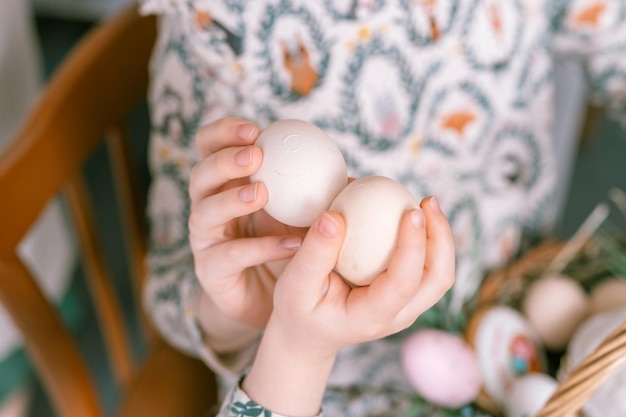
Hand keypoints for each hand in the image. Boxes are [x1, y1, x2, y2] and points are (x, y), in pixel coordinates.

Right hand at [188, 117, 306, 350]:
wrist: (267, 301)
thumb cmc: (283, 247)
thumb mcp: (297, 215)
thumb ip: (312, 193)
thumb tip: (353, 180)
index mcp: (225, 185)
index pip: (209, 147)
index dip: (224, 132)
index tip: (255, 129)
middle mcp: (208, 208)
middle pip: (200, 176)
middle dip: (225, 161)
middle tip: (256, 156)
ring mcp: (205, 241)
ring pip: (205, 213)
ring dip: (233, 199)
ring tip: (262, 192)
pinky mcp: (210, 273)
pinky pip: (230, 256)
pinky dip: (260, 247)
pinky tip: (289, 243)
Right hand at [243, 196, 454, 414]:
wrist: (309, 333)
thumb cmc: (299, 309)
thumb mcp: (294, 284)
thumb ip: (314, 253)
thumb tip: (334, 216)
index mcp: (371, 317)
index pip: (404, 282)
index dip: (413, 245)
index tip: (410, 210)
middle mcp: (397, 316)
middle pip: (438, 279)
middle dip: (441, 238)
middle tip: (427, 201)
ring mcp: (406, 308)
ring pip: (441, 273)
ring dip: (440, 237)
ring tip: (427, 203)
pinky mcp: (405, 295)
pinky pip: (429, 267)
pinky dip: (428, 239)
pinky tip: (411, 214)